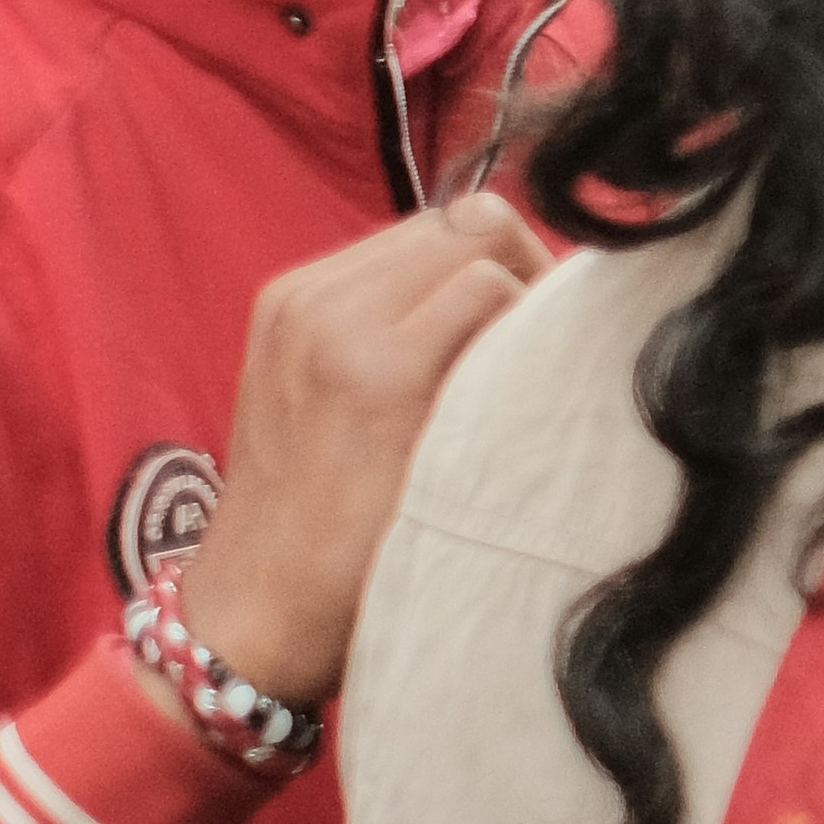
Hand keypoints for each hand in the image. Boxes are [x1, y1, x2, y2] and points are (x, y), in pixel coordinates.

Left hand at [177, 198, 548, 713]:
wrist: (260, 597)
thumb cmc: (372, 555)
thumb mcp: (460, 469)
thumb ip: (501, 374)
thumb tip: (562, 309)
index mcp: (374, 361)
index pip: (496, 269)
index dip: (542, 302)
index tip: (558, 349)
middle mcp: (325, 313)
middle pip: (463, 226)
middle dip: (511, 266)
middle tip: (529, 331)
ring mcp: (293, 300)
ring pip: (424, 228)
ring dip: (464, 266)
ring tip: (479, 330)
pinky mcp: (278, 302)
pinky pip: (378, 250)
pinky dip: (417, 276)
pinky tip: (425, 331)